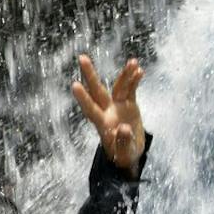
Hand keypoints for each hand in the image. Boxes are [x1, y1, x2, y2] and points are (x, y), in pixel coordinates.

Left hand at [70, 55, 145, 171]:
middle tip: (82, 58)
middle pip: (97, 90)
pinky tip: (139, 70)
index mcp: (102, 124)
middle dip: (90, 74)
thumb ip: (123, 142)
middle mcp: (107, 111)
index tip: (74, 85)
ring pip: (118, 86)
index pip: (90, 109)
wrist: (130, 153)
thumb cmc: (123, 156)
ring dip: (125, 75)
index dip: (83, 98)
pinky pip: (131, 89)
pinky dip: (134, 80)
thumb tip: (124, 128)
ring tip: (133, 62)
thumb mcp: (124, 154)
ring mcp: (118, 106)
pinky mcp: (129, 105)